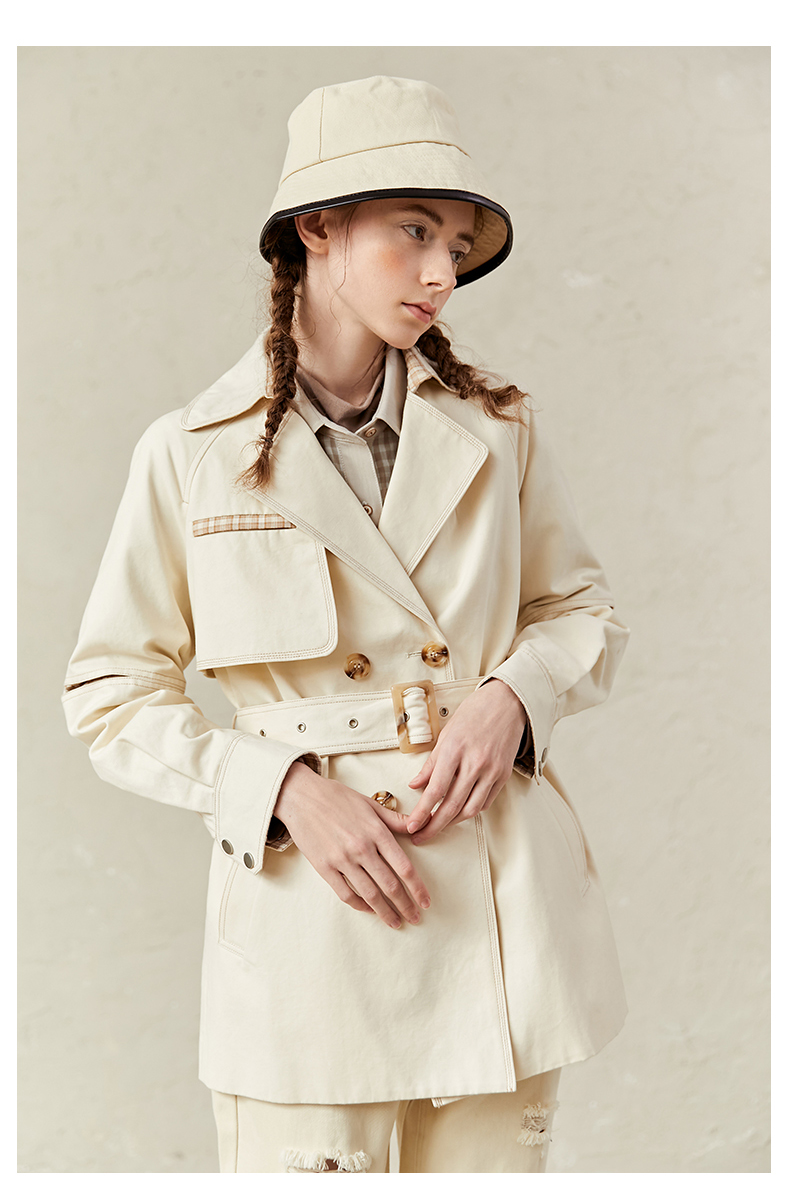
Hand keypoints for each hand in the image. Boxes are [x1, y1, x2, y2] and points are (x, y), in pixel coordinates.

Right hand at [273, 762, 430, 929]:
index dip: (417, 888)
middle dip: (406, 905)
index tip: (426, 901)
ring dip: (385, 912)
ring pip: (369, 894)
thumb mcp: (370, 804)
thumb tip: (422, 823)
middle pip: (389, 885)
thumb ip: (396, 819)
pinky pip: (345, 894)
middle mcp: (362, 847)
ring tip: (396, 922)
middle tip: (415, 918)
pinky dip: (360, 905)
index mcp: (376, 831)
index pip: (404, 867)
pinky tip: (369, 909)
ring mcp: (342, 859)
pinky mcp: (324, 868)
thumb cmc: (337, 798)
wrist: (301, 796)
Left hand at [406, 680, 526, 843]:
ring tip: (438, 825)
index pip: (436, 790)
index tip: (411, 825)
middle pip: (452, 806)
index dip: (422, 812)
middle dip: (434, 826)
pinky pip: (485, 802)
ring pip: (470, 809)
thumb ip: (431, 763)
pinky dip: (470, 811)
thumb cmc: (473, 714)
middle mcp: (475, 763)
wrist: (507, 703)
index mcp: (455, 750)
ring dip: (452, 822)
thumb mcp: (446, 734)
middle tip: (420, 836)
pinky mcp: (504, 775)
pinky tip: (459, 812)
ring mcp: (492, 771)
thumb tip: (416, 785)